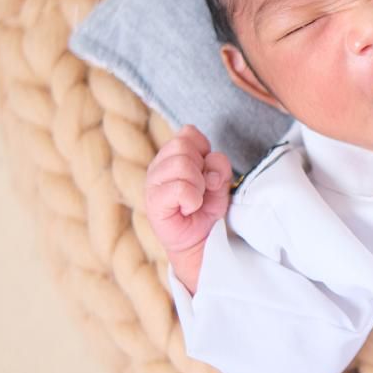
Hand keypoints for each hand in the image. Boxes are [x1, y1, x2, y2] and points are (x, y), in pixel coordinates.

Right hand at [145, 125, 231, 292]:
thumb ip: (219, 166)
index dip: (204, 150)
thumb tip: (211, 166)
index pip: (188, 133)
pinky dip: (192, 199)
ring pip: (181, 164)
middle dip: (201, 168)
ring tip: (195, 199)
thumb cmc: (206, 208)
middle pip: (183, 145)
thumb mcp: (220, 181)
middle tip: (201, 188)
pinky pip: (179, 188)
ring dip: (198, 185)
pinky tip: (189, 207)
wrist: (200, 240)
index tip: (207, 171)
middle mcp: (159, 164)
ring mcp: (153, 182)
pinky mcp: (153, 201)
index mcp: (173, 155)